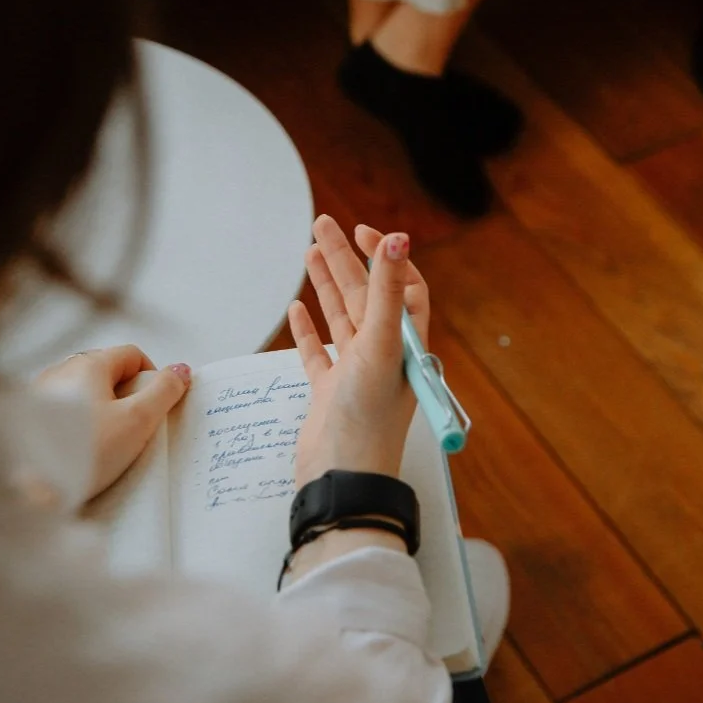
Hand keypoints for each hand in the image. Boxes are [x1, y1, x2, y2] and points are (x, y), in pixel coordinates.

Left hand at [34, 345, 191, 499]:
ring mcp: (41, 394)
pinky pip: (65, 412)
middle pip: (108, 373)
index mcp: (89, 364)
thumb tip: (181, 370)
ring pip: (85, 393)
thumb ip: (164, 391)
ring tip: (106, 445)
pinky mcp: (28, 419)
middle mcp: (62, 370)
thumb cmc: (84, 452)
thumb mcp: (137, 420)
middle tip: (134, 429)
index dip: (152, 377)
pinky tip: (80, 452)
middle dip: (127, 397)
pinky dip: (80, 426)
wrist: (26, 489)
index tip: (156, 406)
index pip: (133, 354)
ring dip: (103, 412)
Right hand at [289, 215, 429, 490]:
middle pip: (364, 294)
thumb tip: (399, 239)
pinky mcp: (329, 393)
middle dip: (344, 258)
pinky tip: (297, 310)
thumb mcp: (382, 345)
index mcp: (405, 342)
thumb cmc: (369, 418)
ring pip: (340, 317)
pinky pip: (318, 353)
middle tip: (321, 224)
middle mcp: (383, 354)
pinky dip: (308, 330)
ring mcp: (354, 373)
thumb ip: (388, 291)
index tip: (362, 232)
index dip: (385, 258)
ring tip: (308, 251)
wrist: (343, 478)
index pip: (400, 286)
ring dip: (325, 285)